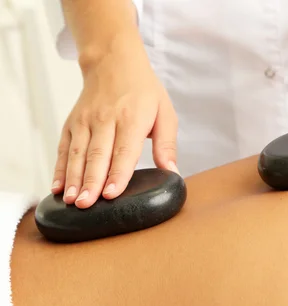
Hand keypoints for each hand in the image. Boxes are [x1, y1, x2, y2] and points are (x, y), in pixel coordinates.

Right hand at [51, 40, 178, 208]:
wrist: (113, 62)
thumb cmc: (143, 92)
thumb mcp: (165, 113)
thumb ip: (167, 145)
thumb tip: (172, 172)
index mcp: (132, 119)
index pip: (124, 151)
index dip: (117, 173)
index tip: (111, 194)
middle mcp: (105, 120)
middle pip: (97, 155)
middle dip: (91, 182)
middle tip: (87, 204)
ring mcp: (85, 121)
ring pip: (78, 154)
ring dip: (74, 179)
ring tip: (72, 201)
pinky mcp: (72, 123)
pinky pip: (64, 149)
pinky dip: (60, 169)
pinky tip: (58, 188)